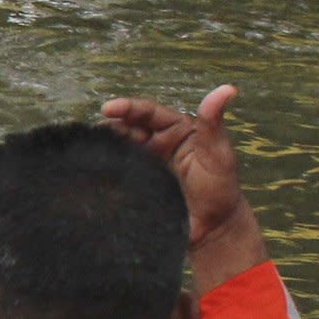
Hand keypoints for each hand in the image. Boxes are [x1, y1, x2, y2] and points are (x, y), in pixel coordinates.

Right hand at [97, 85, 266, 286]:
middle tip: (97, 133)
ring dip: (106, 145)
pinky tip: (91, 167)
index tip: (108, 109)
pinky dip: (105, 166)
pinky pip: (118, 171)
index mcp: (179, 130)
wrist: (212, 230)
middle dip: (112, 126)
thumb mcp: (217, 152)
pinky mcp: (137, 183)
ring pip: (121, 147)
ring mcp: (146, 163)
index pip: (149, 112)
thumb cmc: (220, 189)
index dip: (128, 108)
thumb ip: (214, 122)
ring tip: (91, 148)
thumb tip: (227, 89)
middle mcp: (159, 143)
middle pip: (130, 127)